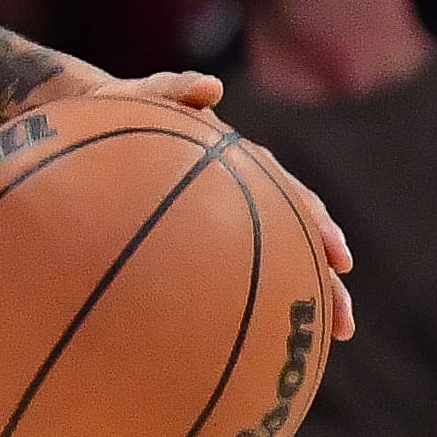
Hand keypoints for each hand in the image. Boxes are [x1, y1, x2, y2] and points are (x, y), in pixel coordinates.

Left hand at [47, 63, 358, 330]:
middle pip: (296, 245)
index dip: (319, 228)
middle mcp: (244, 197)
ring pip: (273, 266)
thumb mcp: (144, 96)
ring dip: (300, 302)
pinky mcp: (199, 244)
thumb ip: (174, 89)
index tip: (340, 258)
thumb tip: (208, 87)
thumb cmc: (122, 111)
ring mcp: (223, 224)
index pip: (293, 199)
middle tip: (344, 323)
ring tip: (324, 345)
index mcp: (243, 166)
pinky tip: (249, 349)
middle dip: (324, 283)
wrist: (92, 131)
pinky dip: (247, 309)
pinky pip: (230, 278)